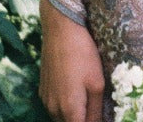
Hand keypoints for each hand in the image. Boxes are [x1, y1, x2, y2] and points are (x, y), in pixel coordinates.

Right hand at [39, 0, 104, 121]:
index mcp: (69, 110)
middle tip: (95, 105)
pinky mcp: (42, 89)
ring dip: (72, 114)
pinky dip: (63, 105)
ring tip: (86, 97)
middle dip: (83, 119)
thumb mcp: (97, 83)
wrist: (60, 30)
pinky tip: (73, 88)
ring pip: (61, 117)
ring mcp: (46, 100)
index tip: (100, 116)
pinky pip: (54, 106)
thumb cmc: (83, 54)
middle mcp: (53, 109)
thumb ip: (96, 110)